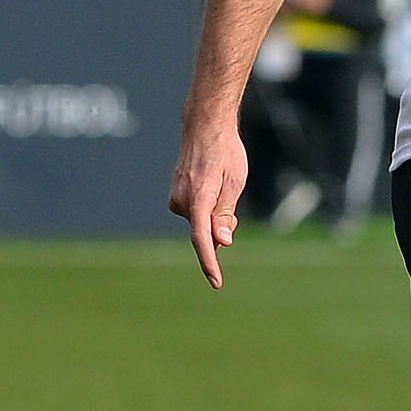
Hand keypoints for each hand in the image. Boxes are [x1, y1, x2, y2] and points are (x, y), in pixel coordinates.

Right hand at [169, 118, 248, 286]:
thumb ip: (226, 214)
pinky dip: (208, 211)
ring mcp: (175, 199)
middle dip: (222, 230)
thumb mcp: (235, 182)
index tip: (216, 282)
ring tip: (223, 187)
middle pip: (206, 232)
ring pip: (202, 223)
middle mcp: (181, 200)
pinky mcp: (175, 197)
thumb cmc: (226, 153)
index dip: (210, 262)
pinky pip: (196, 215)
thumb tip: (222, 242)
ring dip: (216, 218)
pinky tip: (213, 188)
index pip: (202, 238)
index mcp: (198, 198)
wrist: (204, 128)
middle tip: (234, 211)